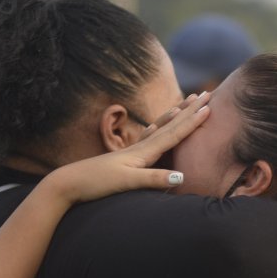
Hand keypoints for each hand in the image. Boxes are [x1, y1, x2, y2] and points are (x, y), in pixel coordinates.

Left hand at [48, 93, 211, 203]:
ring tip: (185, 102)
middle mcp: (139, 147)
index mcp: (144, 152)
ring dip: (175, 115)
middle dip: (189, 110)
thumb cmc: (97, 184)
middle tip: (206, 93)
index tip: (209, 106)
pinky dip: (155, 129)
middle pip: (170, 125)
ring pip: (159, 128)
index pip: (174, 133)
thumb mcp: (127, 183)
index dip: (193, 121)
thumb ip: (154, 179)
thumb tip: (182, 177)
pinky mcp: (123, 158)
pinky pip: (146, 138)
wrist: (68, 184)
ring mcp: (131, 151)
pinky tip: (154, 126)